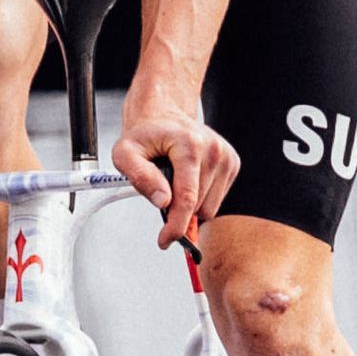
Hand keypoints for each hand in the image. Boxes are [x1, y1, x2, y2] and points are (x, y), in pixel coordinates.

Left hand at [112, 89, 235, 249]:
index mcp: (189, 145)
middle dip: (178, 211)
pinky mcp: (232, 164)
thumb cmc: (144, 134)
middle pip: (198, 207)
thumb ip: (140, 177)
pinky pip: (216, 201)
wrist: (163, 114)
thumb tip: (163, 201)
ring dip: (189, 205)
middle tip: (161, 193)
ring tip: (174, 182)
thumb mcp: (125, 154)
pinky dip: (200, 198)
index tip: (165, 240)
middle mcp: (213, 150)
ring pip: (209, 208)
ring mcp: (226, 157)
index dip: (175, 226)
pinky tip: (188, 180)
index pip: (187, 198)